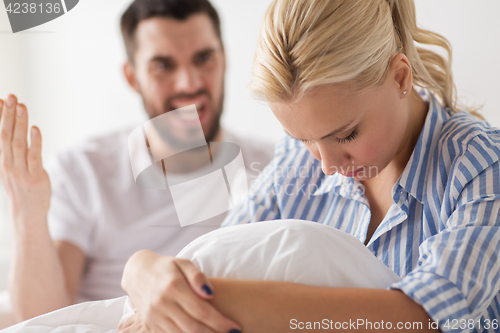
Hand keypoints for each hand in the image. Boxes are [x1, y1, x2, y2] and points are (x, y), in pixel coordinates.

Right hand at [0, 94, 50, 224]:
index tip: (1, 99)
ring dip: (20, 124)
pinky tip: (35, 129)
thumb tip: (17, 129)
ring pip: (18, 143)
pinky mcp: (34, 178)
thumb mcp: (14, 169)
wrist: (27, 216)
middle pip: (5, 135)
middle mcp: (7, 165)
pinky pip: (34, 157)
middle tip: (12, 96)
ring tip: (22, 107)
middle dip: (8, 115)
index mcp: (2, 161)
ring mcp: (20, 172)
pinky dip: (34, 142)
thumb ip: (15, 150)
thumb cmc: (22, 189)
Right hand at [122, 250, 241, 332]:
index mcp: (174, 287)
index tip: (235, 328)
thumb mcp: (183, 263)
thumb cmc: (166, 267)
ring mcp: (154, 316)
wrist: (137, 272)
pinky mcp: (150, 324)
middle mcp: (162, 304)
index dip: (220, 322)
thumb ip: (197, 276)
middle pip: (193, 328)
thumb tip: (210, 294)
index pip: (201, 311)